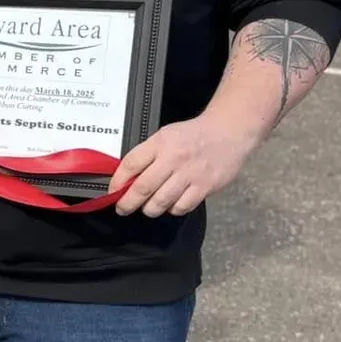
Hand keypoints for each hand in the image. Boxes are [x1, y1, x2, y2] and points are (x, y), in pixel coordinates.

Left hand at [109, 113, 256, 216]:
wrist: (227, 132)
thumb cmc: (192, 136)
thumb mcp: (164, 136)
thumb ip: (146, 155)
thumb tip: (126, 179)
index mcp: (160, 144)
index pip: (131, 164)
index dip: (117, 181)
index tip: (112, 192)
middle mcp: (174, 159)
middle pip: (143, 187)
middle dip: (128, 203)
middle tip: (122, 209)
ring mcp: (190, 174)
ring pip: (161, 201)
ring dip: (149, 209)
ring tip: (147, 208)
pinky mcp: (205, 186)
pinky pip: (182, 206)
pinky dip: (172, 209)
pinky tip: (171, 205)